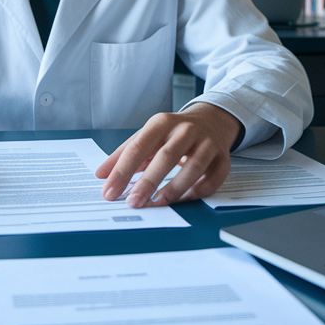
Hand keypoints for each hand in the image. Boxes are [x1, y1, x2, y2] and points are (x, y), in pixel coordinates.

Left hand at [94, 103, 240, 207]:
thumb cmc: (173, 133)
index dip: (122, 171)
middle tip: (132, 202)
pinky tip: (181, 200)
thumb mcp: (147, 136)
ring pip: (193, 168)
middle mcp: (186, 130)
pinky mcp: (223, 159)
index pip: (138, 147)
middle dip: (148, 182)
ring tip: (157, 203)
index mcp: (162, 122)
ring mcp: (207, 144)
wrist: (212, 121)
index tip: (109, 192)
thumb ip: (123, 154)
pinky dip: (196, 192)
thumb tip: (101, 175)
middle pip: (166, 157)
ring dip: (174, 189)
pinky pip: (211, 180)